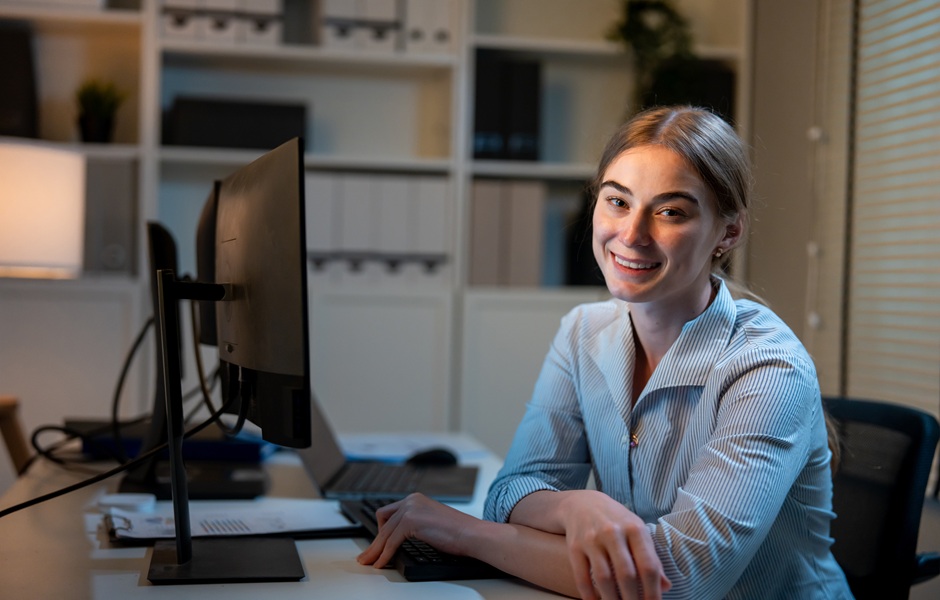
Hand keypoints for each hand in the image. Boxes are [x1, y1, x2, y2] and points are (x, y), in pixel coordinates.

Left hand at [356, 493, 478, 568]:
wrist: (471, 533)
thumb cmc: (457, 532)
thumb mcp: (430, 524)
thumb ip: (415, 525)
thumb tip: (397, 540)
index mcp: (415, 499)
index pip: (388, 515)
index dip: (379, 532)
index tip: (374, 546)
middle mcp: (410, 500)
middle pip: (383, 523)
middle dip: (374, 542)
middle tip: (366, 556)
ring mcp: (410, 509)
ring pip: (384, 533)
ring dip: (375, 550)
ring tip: (370, 562)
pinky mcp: (411, 521)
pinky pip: (391, 541)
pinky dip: (384, 554)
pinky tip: (382, 563)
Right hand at [558, 490, 670, 599]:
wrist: (582, 503)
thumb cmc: (617, 521)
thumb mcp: (638, 532)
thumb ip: (652, 558)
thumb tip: (666, 586)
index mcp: (634, 529)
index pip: (648, 566)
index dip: (653, 591)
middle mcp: (613, 533)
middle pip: (626, 575)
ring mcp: (592, 539)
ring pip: (603, 578)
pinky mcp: (574, 547)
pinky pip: (582, 577)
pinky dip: (589, 595)